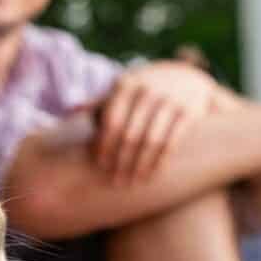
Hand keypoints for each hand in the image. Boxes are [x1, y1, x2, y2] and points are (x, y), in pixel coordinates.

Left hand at [89, 61, 217, 183]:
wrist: (188, 77)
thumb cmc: (144, 89)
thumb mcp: (123, 89)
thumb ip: (99, 102)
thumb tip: (71, 110)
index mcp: (126, 85)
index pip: (111, 121)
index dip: (104, 145)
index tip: (99, 165)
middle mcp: (147, 90)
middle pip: (129, 134)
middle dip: (120, 160)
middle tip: (114, 181)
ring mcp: (170, 100)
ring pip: (150, 141)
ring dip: (139, 166)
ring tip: (131, 183)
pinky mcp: (189, 112)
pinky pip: (172, 142)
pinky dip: (159, 161)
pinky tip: (150, 175)